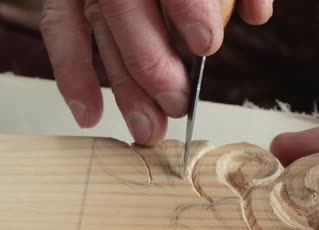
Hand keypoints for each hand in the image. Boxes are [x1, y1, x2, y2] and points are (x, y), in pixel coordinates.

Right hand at [40, 0, 272, 145]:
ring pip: (99, 32)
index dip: (188, 10)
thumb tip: (257, 15)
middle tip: (178, 104)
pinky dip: (73, 74)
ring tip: (148, 130)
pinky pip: (61, 31)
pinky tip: (91, 115)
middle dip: (152, 64)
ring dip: (122, 88)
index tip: (206, 46)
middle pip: (126, 12)